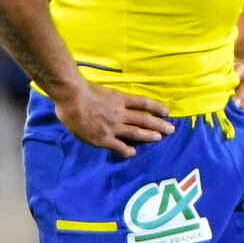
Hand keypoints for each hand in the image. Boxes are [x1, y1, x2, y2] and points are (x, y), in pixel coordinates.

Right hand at [54, 83, 173, 158]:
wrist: (72, 98)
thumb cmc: (80, 90)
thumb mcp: (99, 89)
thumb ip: (106, 97)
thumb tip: (104, 100)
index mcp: (119, 99)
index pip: (142, 103)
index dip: (156, 107)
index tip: (166, 111)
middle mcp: (120, 113)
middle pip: (144, 119)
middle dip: (159, 124)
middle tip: (171, 129)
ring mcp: (113, 127)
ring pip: (136, 132)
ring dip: (149, 136)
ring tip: (159, 138)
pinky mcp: (104, 138)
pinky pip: (119, 147)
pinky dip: (128, 150)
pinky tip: (133, 153)